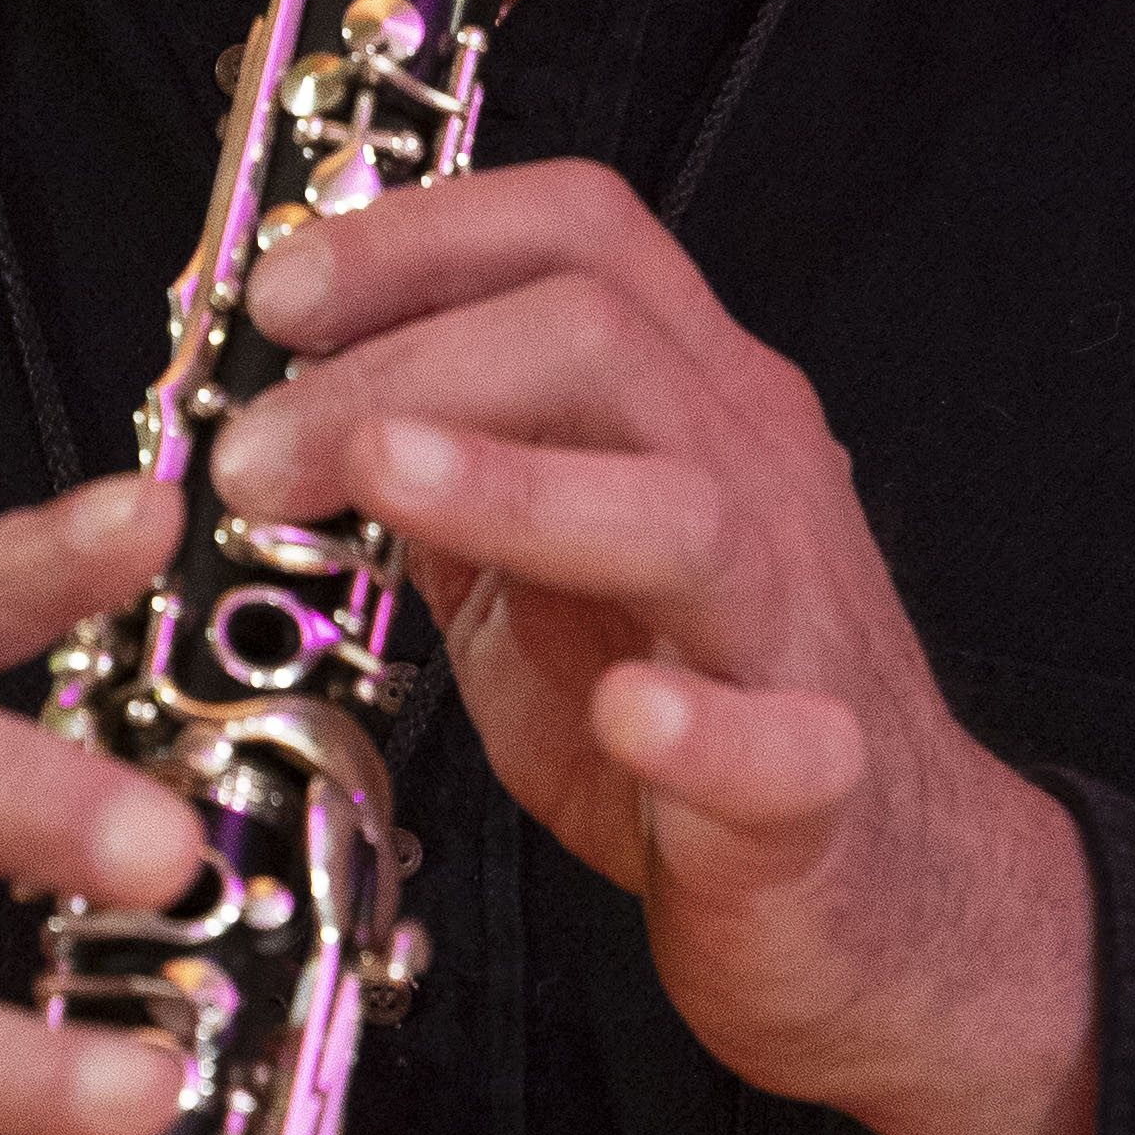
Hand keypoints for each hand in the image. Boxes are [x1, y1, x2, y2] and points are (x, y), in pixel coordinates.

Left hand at [213, 165, 1098, 1134]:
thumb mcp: (542, 567)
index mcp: (687, 407)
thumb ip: (446, 479)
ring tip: (383, 478)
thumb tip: (291, 407)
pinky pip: (785, 744)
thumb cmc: (702, 709)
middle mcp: (749, 481)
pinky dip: (708, 728)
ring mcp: (790, 628)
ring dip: (519, 485)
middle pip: (601, 338)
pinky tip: (631, 715)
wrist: (881, 896)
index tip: (282, 295)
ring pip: (684, 509)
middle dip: (406, 364)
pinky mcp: (815, 788)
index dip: (421, 237)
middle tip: (253, 452)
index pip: (576, 240)